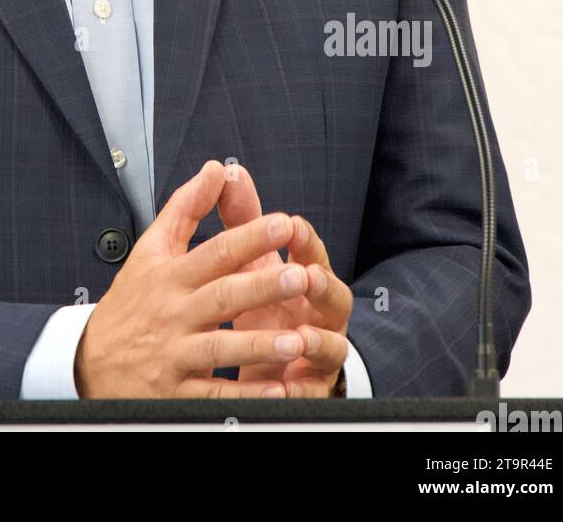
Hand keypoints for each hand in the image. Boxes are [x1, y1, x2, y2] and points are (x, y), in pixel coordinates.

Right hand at [74, 161, 324, 397]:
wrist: (90, 363)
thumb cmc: (131, 302)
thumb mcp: (150, 249)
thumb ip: (186, 208)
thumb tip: (215, 170)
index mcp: (170, 276)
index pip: (215, 252)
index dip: (249, 237)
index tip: (284, 224)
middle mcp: (173, 312)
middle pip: (223, 296)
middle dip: (263, 287)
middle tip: (301, 276)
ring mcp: (174, 354)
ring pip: (220, 348)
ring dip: (260, 344)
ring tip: (299, 340)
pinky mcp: (174, 393)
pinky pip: (212, 395)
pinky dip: (242, 396)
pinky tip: (274, 390)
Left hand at [216, 164, 352, 397]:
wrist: (268, 365)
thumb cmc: (263, 304)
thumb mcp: (251, 261)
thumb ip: (242, 218)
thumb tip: (230, 172)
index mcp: (305, 278)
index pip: (311, 254)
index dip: (305, 240)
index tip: (292, 225)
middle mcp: (319, 313)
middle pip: (332, 296)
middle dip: (320, 284)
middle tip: (305, 275)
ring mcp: (319, 353)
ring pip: (331, 345)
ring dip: (318, 339)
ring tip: (301, 335)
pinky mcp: (309, 389)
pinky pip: (310, 391)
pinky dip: (300, 388)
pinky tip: (286, 386)